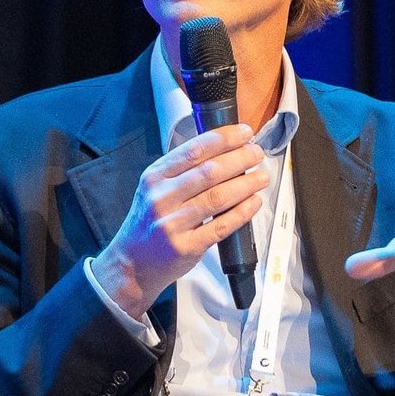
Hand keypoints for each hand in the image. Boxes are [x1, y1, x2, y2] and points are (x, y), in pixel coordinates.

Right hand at [94, 124, 269, 317]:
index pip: (194, 150)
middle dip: (240, 159)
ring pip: (217, 197)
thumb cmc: (150, 221)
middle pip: (209, 172)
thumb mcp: (155, 188)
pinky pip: (221, 226)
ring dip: (245, 184)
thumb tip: (225, 150)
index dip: (224, 139)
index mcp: (155, 176)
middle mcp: (161, 197)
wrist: (132, 262)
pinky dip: (241, 213)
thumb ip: (182, 170)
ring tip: (262, 177)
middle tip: (257, 153)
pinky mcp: (186, 247)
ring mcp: (173, 224)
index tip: (244, 133)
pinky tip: (254, 203)